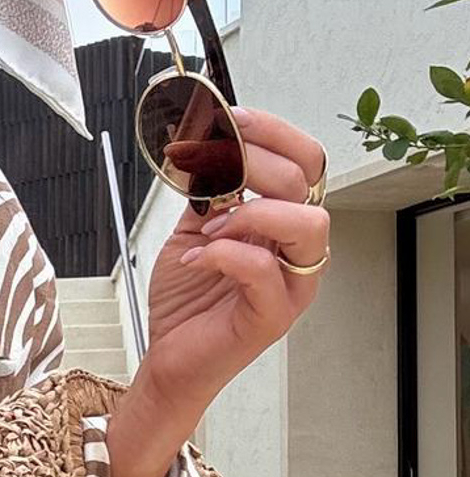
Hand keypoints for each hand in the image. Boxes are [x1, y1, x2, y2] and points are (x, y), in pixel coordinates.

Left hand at [139, 104, 329, 416]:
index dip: (274, 133)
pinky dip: (222, 253)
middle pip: (307, 184)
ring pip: (307, 226)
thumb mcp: (194, 228)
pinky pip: (262, 268)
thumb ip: (208, 190)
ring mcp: (292, 286)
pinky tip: (194, 258)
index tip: (231, 119)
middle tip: (212, 165)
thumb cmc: (189, 297)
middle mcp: (300, 252)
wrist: (169, 356)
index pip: (308, 162)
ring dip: (252, 212)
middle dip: (254, 162)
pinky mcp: (271, 316)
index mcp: (287, 224)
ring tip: (210, 226)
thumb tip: (204, 141)